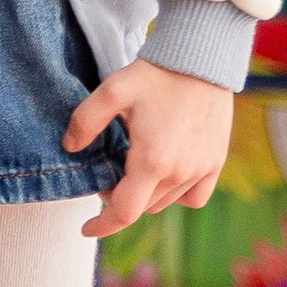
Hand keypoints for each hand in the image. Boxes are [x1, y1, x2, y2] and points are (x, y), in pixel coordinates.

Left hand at [65, 59, 233, 241]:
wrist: (201, 57)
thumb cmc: (155, 74)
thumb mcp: (112, 90)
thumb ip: (85, 121)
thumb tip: (70, 147)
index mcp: (152, 161)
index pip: (124, 213)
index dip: (102, 225)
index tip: (86, 229)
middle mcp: (180, 172)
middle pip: (143, 207)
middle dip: (120, 198)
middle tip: (109, 172)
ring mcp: (201, 169)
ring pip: (166, 202)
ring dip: (146, 195)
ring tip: (135, 167)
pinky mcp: (216, 162)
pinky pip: (194, 196)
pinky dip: (176, 194)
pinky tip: (165, 174)